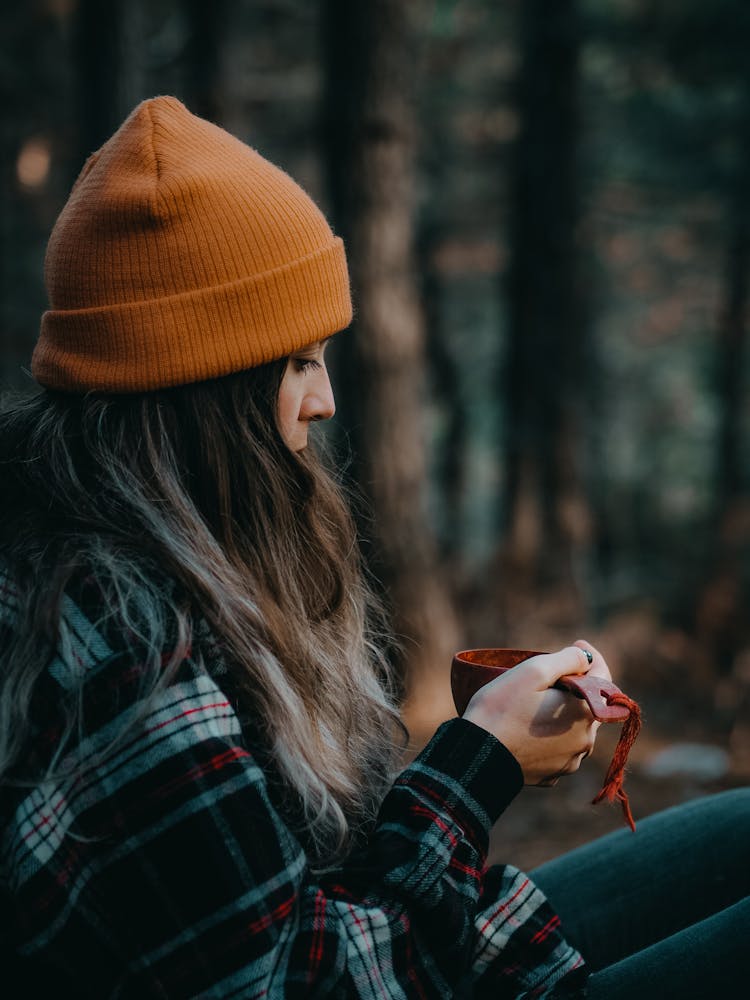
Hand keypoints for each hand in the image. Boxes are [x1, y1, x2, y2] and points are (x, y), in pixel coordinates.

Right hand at [462, 642, 608, 785]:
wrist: (476, 756)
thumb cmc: (502, 709)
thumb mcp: (533, 671)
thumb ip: (568, 659)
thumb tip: (586, 658)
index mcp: (585, 713)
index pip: (604, 678)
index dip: (591, 657)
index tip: (577, 644)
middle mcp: (585, 741)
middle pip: (587, 704)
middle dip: (573, 687)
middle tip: (547, 676)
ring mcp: (569, 761)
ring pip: (573, 728)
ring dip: (562, 713)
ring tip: (535, 703)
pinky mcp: (552, 775)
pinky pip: (557, 748)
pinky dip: (550, 735)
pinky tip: (529, 728)